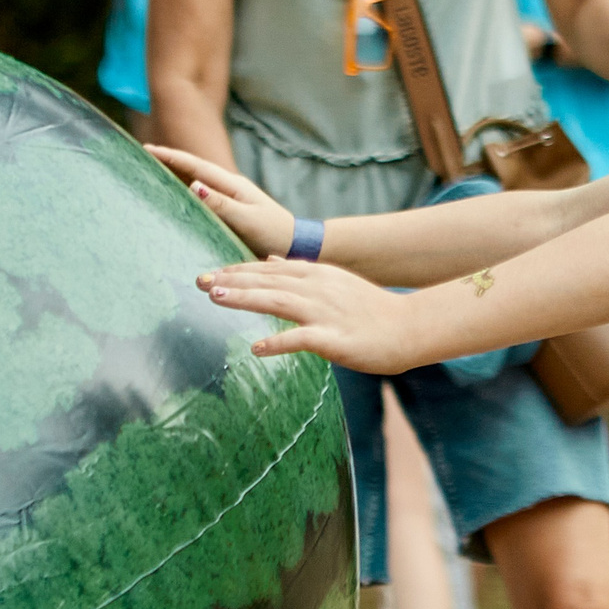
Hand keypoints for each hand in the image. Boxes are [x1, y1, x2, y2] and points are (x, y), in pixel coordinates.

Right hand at [149, 145, 293, 257]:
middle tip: (142, 156)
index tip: (147, 150)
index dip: (170, 157)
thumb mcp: (246, 219)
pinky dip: (186, 192)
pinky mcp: (230, 211)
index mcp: (232, 184)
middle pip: (193, 169)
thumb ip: (220, 203)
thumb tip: (192, 185)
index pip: (195, 166)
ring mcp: (230, 198)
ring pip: (197, 181)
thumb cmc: (272, 233)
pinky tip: (176, 195)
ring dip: (176, 174)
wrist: (295, 244)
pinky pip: (202, 197)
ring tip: (152, 172)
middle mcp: (229, 187)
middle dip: (169, 161)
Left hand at [197, 260, 429, 372]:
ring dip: (245, 298)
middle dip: (231, 279)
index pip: (268, 268)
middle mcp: (317, 288)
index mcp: (316, 275)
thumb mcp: (334, 282)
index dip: (237, 269)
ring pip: (277, 301)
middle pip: (267, 280)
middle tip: (198, 280)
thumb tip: (271, 260)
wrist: (409, 327)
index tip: (209, 272)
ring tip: (215, 298)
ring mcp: (326, 312)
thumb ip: (300, 272)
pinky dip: (278, 342)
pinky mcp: (335, 339)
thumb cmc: (370, 311)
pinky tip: (256, 348)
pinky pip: (301, 339)